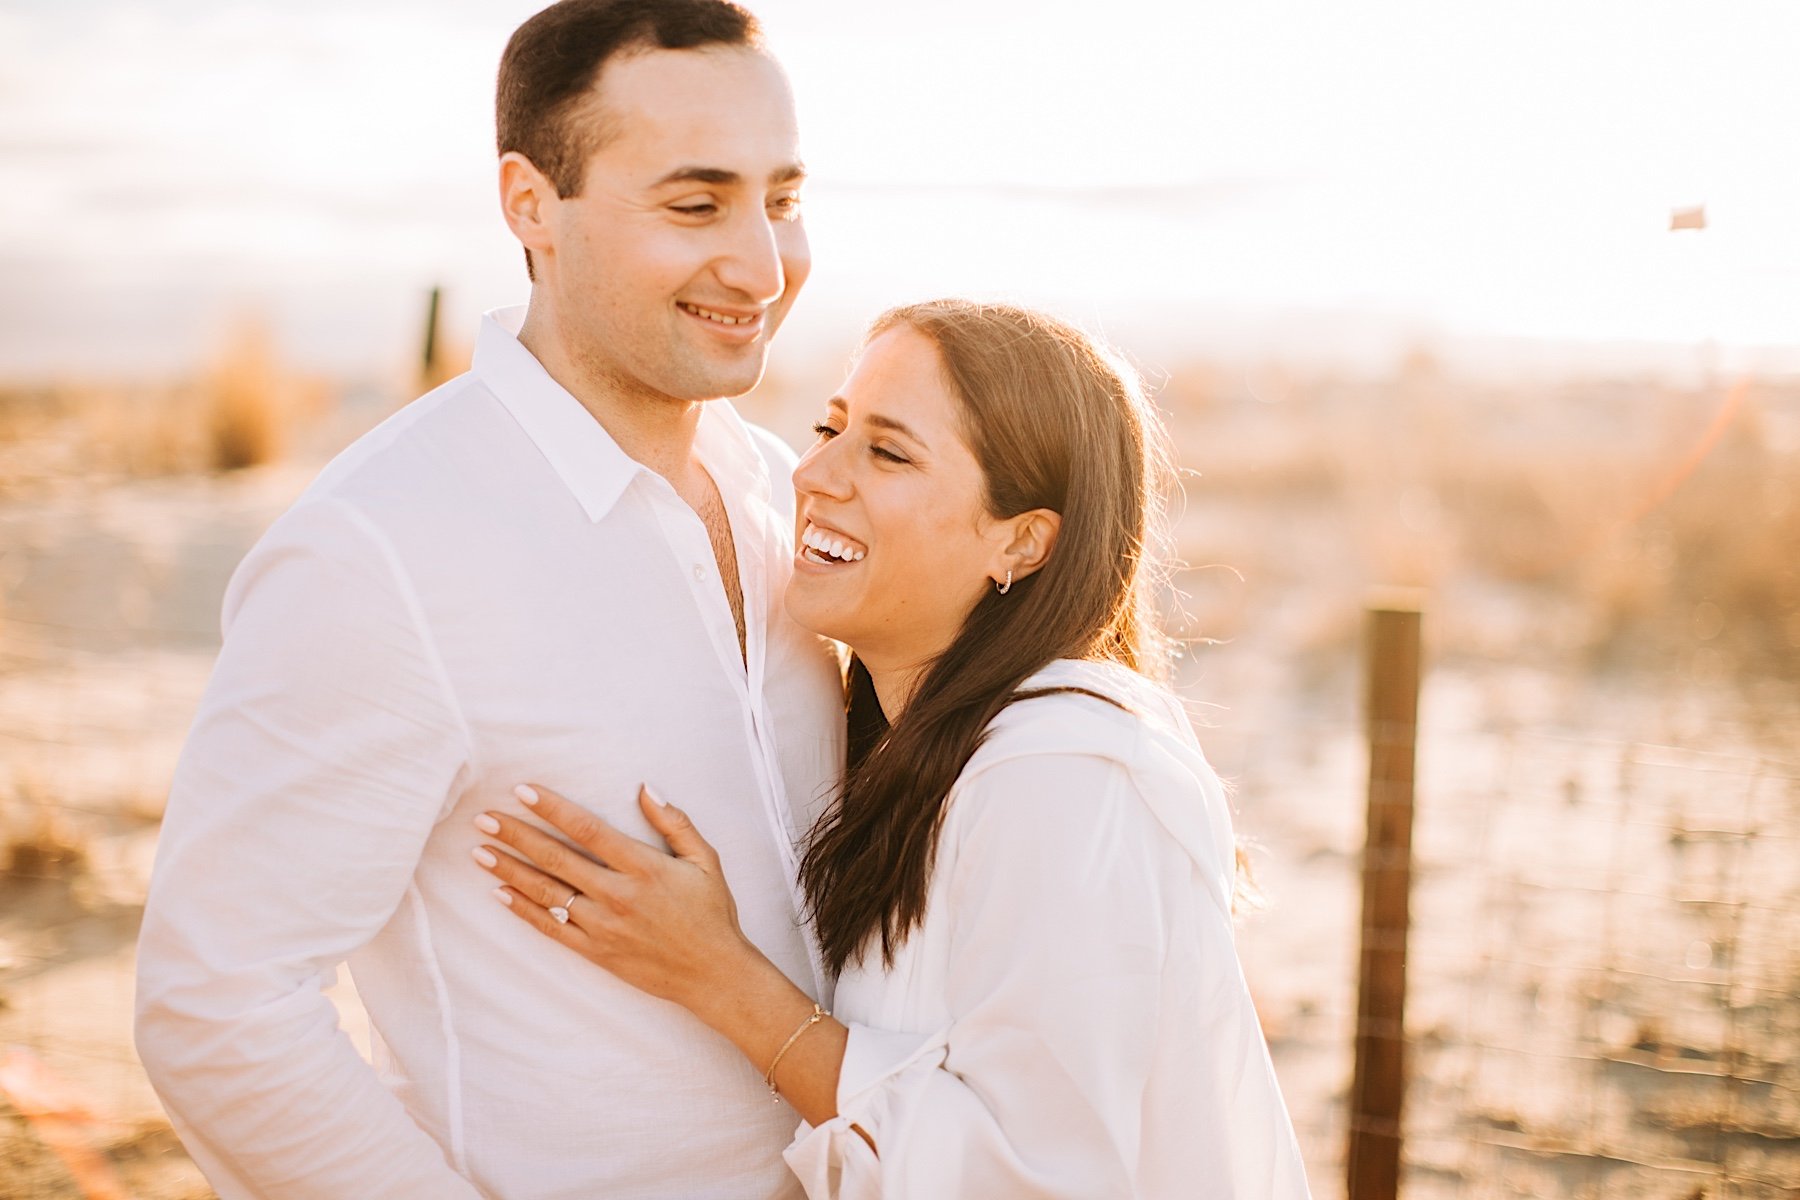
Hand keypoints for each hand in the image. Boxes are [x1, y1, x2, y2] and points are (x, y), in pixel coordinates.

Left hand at [472, 783, 757, 1012]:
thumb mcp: (705, 861)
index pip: (587, 829)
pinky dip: (523, 911)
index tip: (523, 791)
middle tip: (484, 819)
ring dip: (510, 871)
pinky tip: (500, 893)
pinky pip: (552, 928)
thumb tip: (646, 788)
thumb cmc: (712, 913)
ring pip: (547, 893)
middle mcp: (618, 895)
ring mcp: (603, 926)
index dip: (552, 808)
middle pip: (556, 859)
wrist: (713, 974)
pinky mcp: (596, 952)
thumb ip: (675, 822)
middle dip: (516, 836)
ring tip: (480, 852)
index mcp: (643, 867)